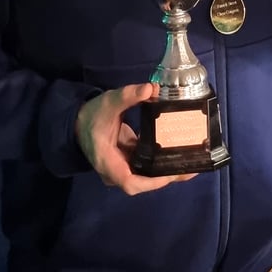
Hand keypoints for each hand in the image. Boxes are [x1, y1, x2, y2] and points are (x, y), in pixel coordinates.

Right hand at [75, 83, 196, 194]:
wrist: (79, 122)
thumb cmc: (92, 115)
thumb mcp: (109, 103)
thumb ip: (128, 95)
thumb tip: (151, 88)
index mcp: (108, 162)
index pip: (130, 182)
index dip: (152, 182)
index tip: (170, 172)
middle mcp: (116, 171)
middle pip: (144, 182)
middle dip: (167, 176)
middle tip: (191, 166)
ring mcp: (123, 168)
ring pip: (147, 176)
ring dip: (167, 170)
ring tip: (191, 161)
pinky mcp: (129, 162)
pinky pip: (146, 167)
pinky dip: (161, 162)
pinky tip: (178, 153)